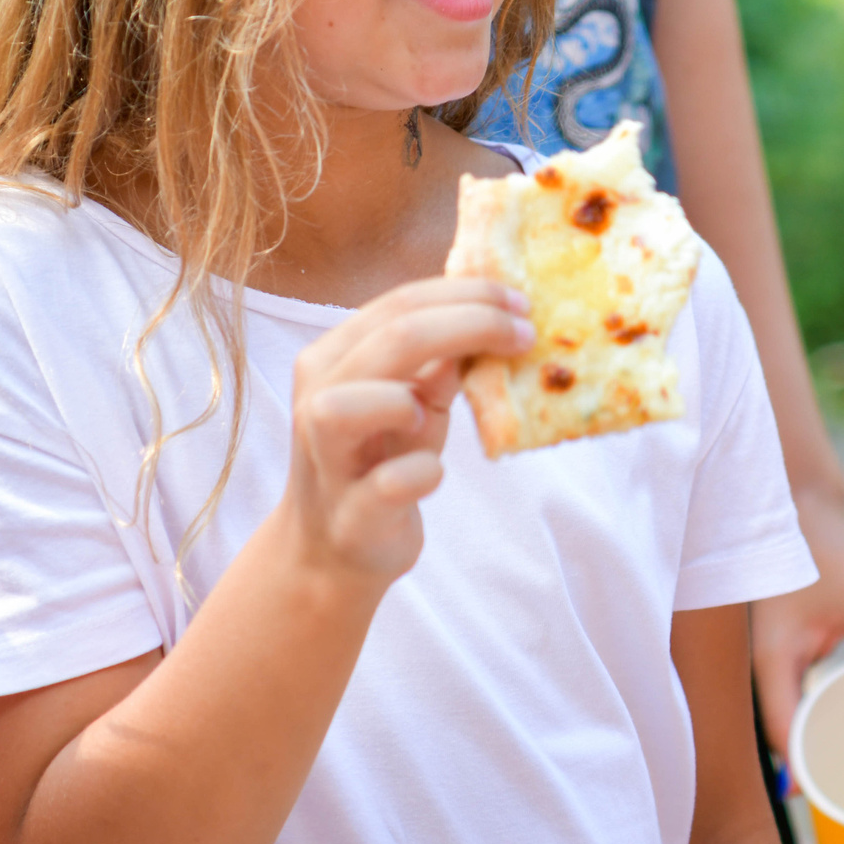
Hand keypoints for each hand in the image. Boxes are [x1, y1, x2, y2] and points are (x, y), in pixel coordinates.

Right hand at [279, 277, 531, 596]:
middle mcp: (317, 399)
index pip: (400, 304)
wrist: (338, 548)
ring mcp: (327, 459)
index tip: (521, 302)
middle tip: (526, 335)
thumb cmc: (382, 460)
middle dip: (471, 325)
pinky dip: (423, 473)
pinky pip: (389, 482)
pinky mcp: (353, 514)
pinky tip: (434, 474)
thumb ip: (439, 362)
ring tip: (438, 414)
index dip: (467, 295)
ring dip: (412, 398)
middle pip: (392, 339)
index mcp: (333, 358)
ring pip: (349, 404)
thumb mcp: (415, 402)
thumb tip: (494, 315)